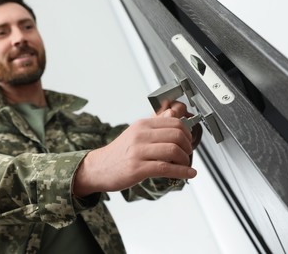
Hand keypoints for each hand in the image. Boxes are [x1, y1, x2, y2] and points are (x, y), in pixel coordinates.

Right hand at [73, 103, 196, 196]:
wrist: (98, 167)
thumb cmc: (119, 152)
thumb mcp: (135, 133)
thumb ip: (155, 124)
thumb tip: (173, 113)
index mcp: (142, 125)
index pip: (174, 121)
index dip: (187, 132)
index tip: (189, 140)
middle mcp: (140, 135)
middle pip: (177, 135)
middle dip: (188, 146)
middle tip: (188, 154)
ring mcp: (138, 152)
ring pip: (173, 151)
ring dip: (185, 160)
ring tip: (185, 165)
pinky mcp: (137, 168)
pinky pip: (166, 168)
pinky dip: (182, 172)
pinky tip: (188, 174)